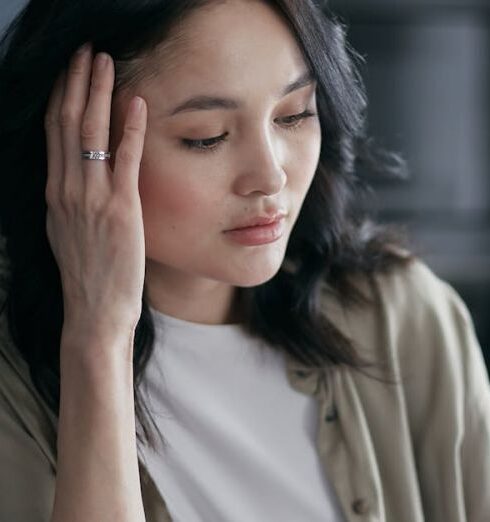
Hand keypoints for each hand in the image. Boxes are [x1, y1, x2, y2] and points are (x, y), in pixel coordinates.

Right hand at [44, 42, 147, 339]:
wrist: (95, 311)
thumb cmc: (87, 276)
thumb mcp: (68, 233)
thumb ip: (70, 202)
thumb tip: (76, 180)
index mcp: (55, 194)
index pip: (53, 134)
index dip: (61, 98)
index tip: (70, 73)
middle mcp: (67, 190)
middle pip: (67, 123)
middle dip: (76, 83)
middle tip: (86, 52)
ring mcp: (92, 199)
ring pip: (89, 133)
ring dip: (98, 93)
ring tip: (106, 62)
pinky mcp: (120, 210)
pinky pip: (125, 159)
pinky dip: (130, 128)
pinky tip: (136, 103)